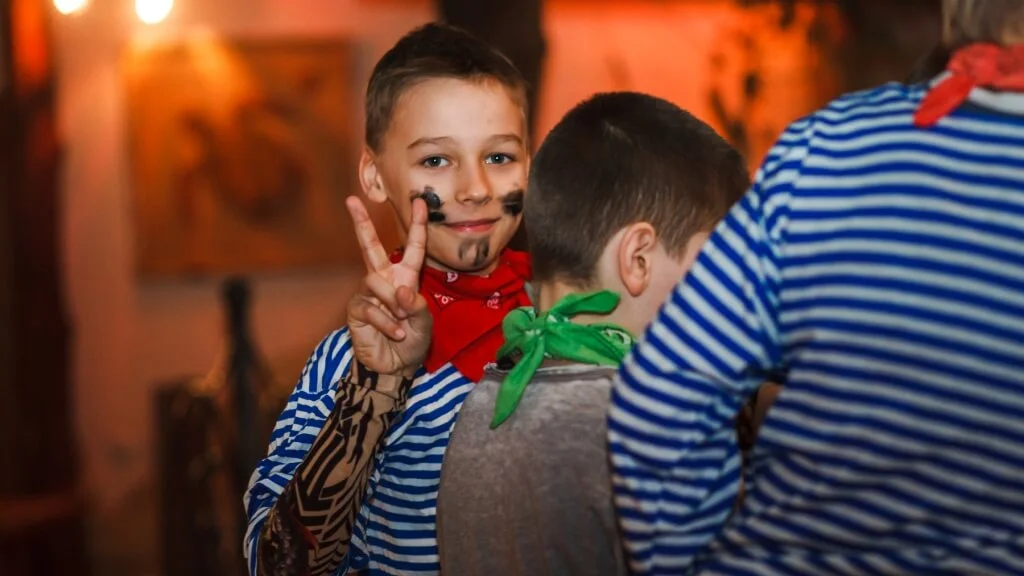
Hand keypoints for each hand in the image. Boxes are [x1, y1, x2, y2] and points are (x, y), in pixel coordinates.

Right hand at [345, 196, 432, 377]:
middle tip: (352, 200)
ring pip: (375, 282)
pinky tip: (394, 333)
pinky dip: (385, 322)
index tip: (421, 202)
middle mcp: (385, 280)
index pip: (413, 248)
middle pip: (371, 247)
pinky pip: (369, 307)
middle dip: (361, 223)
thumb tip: (401, 291)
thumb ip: (417, 305)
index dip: (418, 225)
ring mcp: (368, 294)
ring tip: (401, 323)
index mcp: (406, 278)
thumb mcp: (425, 324)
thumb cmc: (412, 343)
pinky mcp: (356, 309)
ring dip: (392, 303)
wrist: (394, 368)